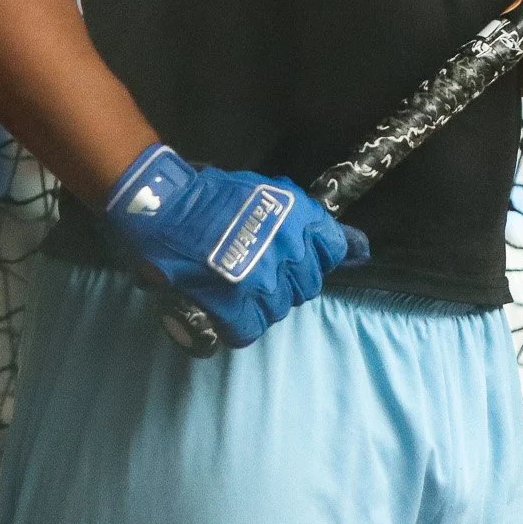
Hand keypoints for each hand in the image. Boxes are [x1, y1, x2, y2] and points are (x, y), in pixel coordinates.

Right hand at [106, 144, 368, 348]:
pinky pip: (249, 330)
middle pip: (306, 285)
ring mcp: (263, 282)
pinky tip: (225, 311)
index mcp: (300, 219)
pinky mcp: (235, 306)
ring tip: (234, 286)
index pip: (334, 251)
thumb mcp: (269, 193)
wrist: (165, 206)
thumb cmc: (212, 194)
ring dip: (261, 303)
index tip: (299, 258)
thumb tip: (357, 248)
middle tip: (256, 270)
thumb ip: (308, 220)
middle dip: (285, 281)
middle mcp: (289, 251)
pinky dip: (238, 325)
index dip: (316, 257)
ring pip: (279, 309)